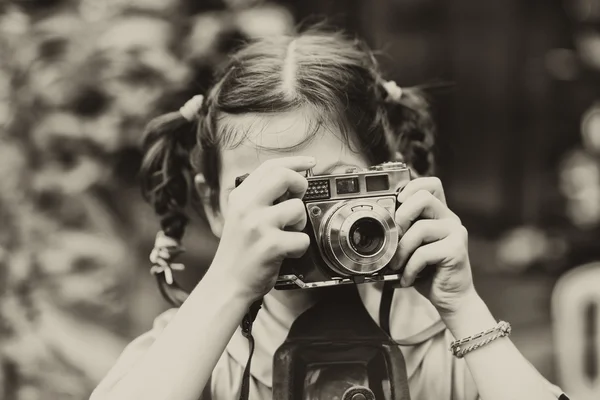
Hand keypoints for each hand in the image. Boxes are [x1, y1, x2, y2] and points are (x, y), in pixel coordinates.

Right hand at [211, 157, 313, 302]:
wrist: (226, 284)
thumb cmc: (239, 252)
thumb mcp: (241, 217)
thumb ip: (260, 198)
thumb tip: (291, 181)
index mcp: (240, 197)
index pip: (270, 166)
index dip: (294, 162)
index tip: (309, 163)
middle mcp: (247, 207)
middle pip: (284, 176)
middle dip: (300, 185)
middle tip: (298, 199)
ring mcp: (258, 225)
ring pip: (297, 208)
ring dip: (299, 223)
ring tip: (286, 234)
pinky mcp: (270, 245)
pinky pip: (302, 239)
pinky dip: (299, 248)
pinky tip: (285, 253)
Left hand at [392, 177, 474, 316]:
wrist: (451, 298)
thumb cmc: (429, 273)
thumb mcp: (412, 248)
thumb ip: (403, 233)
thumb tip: (380, 226)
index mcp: (438, 214)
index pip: (430, 184)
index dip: (412, 186)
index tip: (398, 201)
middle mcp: (449, 219)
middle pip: (424, 198)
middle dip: (402, 216)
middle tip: (394, 237)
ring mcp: (456, 233)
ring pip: (421, 228)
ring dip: (402, 250)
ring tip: (397, 266)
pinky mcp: (457, 250)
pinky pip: (424, 252)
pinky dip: (410, 268)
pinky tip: (408, 278)